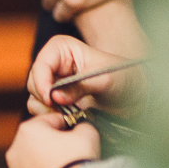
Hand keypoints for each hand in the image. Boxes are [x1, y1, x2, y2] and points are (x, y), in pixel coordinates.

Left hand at [6, 113, 99, 167]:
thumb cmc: (76, 165)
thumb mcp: (87, 134)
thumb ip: (82, 125)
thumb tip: (81, 128)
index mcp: (28, 131)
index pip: (49, 120)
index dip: (65, 123)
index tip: (73, 129)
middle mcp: (16, 151)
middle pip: (37, 141)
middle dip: (53, 144)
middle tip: (71, 150)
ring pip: (33, 162)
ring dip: (46, 162)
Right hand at [26, 35, 146, 115]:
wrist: (135, 98)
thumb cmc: (125, 79)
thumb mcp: (105, 79)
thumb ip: (79, 87)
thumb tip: (54, 97)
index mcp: (63, 49)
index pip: (41, 63)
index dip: (41, 81)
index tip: (50, 99)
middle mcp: (54, 64)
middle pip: (33, 82)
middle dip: (44, 98)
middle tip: (61, 110)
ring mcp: (53, 83)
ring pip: (34, 98)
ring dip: (47, 110)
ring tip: (68, 115)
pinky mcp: (55, 101)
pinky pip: (41, 110)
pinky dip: (50, 117)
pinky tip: (67, 118)